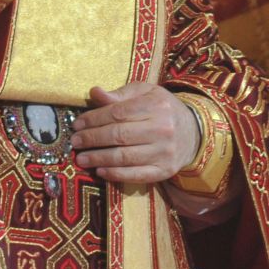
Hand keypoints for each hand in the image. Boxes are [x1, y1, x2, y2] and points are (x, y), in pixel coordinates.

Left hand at [71, 82, 198, 184]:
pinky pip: (136, 175)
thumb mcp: (145, 93)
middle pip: (119, 135)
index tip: (77, 124)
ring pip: (125, 157)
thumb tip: (95, 93)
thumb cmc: (162, 109)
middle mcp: (162, 128)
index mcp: (155, 105)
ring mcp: (164, 152)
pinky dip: (116, 174)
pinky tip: (100, 171)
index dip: (94, 119)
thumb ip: (120, 95)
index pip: (118, 113)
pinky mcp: (165, 171)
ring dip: (99, 159)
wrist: (193, 132)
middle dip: (92, 139)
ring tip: (81, 159)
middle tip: (75, 142)